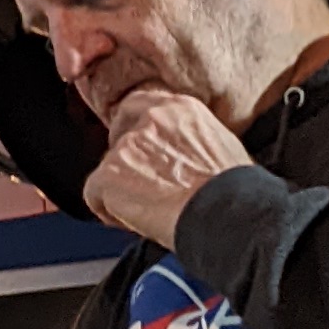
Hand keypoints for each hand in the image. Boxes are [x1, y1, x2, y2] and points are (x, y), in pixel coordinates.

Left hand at [83, 87, 251, 243]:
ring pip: (108, 168)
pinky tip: (132, 222)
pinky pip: (94, 194)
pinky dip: (108, 211)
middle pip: (119, 137)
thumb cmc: (234, 191)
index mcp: (180, 108)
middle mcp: (150, 120)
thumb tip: (183, 156)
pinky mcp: (110, 175)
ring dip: (122, 191)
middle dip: (125, 161)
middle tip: (141, 187)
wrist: (227, 214)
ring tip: (149, 212)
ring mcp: (127, 146)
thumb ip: (190, 141)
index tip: (138, 151)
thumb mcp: (221, 147)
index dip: (134, 131)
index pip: (139, 107)